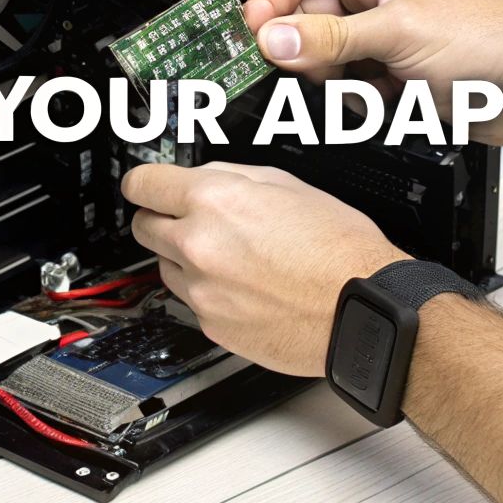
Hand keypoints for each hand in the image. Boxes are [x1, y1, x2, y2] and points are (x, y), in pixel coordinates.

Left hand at [121, 161, 407, 375]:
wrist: (361, 309)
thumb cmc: (339, 251)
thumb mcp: (289, 186)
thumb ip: (234, 177)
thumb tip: (204, 177)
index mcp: (215, 201)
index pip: (142, 184)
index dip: (143, 183)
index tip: (144, 186)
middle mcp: (199, 245)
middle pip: (142, 227)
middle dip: (160, 219)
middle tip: (187, 220)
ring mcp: (201, 290)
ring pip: (165, 266)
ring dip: (185, 258)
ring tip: (232, 258)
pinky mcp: (211, 326)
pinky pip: (192, 302)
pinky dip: (208, 292)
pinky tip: (244, 287)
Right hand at [243, 0, 502, 144]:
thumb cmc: (498, 43)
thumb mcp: (402, 35)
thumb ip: (330, 39)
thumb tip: (272, 37)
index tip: (251, 32)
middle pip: (302, 12)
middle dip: (309, 48)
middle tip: (312, 68)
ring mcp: (380, 25)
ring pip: (318, 51)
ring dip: (337, 77)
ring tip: (372, 83)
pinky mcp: (387, 63)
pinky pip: (342, 79)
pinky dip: (356, 96)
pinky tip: (388, 97)